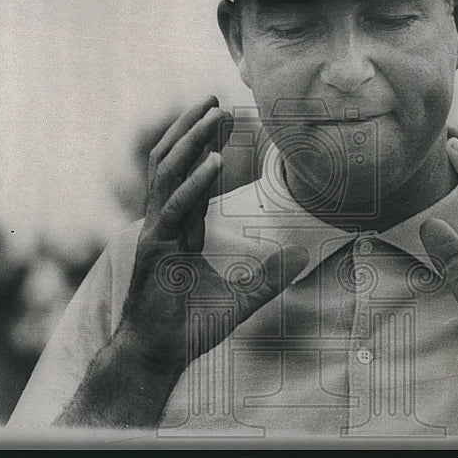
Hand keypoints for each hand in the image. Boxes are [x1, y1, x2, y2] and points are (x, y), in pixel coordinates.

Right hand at [119, 95, 308, 372]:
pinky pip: (174, 208)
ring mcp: (156, 233)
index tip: (225, 120)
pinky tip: (214, 161)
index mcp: (179, 229)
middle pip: (174, 163)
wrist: (158, 357)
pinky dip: (194, 184)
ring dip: (191, 141)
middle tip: (217, 100)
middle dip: (194, 130)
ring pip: (168, 174)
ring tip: (214, 114)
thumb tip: (303, 255)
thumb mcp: (241, 301)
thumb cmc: (189, 330)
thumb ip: (269, 276)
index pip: (192, 177)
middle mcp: (163, 224)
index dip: (206, 146)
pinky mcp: (154, 249)